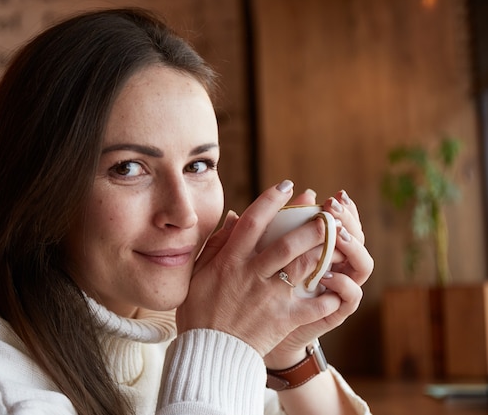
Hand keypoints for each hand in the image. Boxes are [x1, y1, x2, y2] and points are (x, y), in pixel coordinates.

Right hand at [177, 181, 347, 355]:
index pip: (253, 222)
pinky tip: (336, 287)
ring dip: (324, 251)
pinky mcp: (282, 319)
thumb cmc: (200, 311)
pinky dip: (327, 296)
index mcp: (230, 261)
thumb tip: (232, 216)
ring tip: (340, 238)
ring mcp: (268, 297)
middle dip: (310, 225)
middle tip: (327, 212)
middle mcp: (251, 275)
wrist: (208, 352)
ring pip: (302, 268)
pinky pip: (311, 305)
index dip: (272, 200)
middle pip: (287, 243)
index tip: (288, 186)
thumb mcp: (198, 273)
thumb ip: (216, 244)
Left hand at [264, 190, 373, 368]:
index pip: (343, 222)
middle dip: (349, 221)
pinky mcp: (336, 311)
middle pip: (358, 238)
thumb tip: (250, 208)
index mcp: (321, 248)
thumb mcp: (258, 257)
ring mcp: (339, 288)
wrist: (259, 330)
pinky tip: (326, 276)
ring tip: (336, 237)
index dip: (344, 208)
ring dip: (353, 248)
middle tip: (334, 209)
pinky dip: (342, 284)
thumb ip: (261, 233)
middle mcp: (336, 265)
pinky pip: (351, 296)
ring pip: (363, 264)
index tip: (334, 196)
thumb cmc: (259, 289)